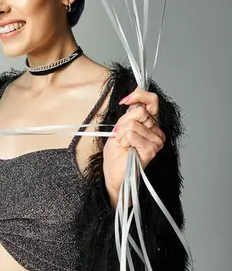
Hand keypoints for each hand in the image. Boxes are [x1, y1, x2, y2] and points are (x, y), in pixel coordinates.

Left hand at [103, 87, 165, 203]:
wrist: (113, 175)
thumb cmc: (117, 153)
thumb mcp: (119, 127)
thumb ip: (128, 114)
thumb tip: (131, 99)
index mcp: (151, 124)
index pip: (152, 100)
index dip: (139, 95)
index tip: (126, 101)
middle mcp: (157, 131)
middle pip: (139, 111)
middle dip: (123, 123)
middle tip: (121, 137)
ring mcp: (156, 141)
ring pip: (133, 124)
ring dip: (121, 134)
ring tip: (124, 145)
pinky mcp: (151, 149)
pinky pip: (132, 134)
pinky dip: (123, 140)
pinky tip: (127, 149)